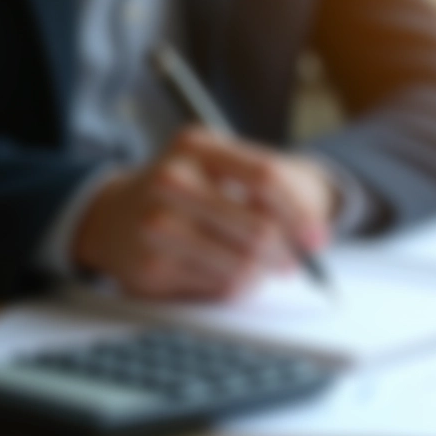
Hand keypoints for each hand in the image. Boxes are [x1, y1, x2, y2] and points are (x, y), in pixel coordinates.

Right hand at [72, 128, 337, 300]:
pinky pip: (217, 289)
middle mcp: (170, 180)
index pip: (265, 178)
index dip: (300, 213)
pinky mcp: (150, 268)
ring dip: (262, 274)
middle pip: (257, 229)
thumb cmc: (192, 191)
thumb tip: (313, 236)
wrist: (117, 214)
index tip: (318, 239)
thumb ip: (273, 188)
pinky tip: (223, 272)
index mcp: (196, 146)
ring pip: (241, 266)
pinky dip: (234, 287)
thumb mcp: (225, 170)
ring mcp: (155, 225)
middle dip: (287, 253)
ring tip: (260, 268)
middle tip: (294, 263)